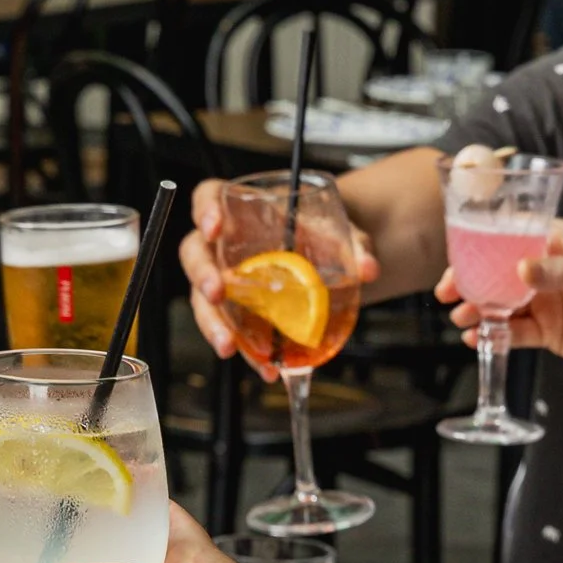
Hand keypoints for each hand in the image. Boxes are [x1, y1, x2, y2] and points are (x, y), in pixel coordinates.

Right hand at [181, 179, 380, 370]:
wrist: (329, 262)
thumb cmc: (322, 235)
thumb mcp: (339, 232)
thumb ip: (353, 244)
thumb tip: (368, 267)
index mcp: (242, 211)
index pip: (209, 197)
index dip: (204, 209)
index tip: (213, 226)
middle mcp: (225, 245)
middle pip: (195, 253)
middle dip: (202, 274)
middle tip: (217, 291)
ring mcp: (227, 280)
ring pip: (203, 299)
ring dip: (212, 323)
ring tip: (229, 345)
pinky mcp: (237, 312)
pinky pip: (231, 330)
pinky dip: (246, 351)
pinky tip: (264, 365)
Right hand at [435, 221, 562, 380]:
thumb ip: (561, 271)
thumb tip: (520, 272)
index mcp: (556, 242)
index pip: (508, 236)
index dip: (478, 246)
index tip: (456, 259)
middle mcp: (544, 270)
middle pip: (494, 272)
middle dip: (467, 282)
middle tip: (448, 294)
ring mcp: (544, 302)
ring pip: (498, 304)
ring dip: (477, 311)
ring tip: (463, 320)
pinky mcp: (547, 333)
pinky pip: (512, 334)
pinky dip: (493, 337)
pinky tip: (479, 339)